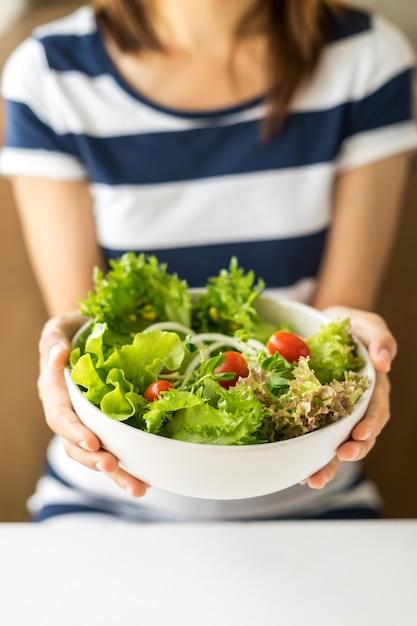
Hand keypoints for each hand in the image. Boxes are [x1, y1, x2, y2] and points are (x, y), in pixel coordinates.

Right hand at [38, 312, 149, 496]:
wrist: (93, 334)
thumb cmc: (74, 330)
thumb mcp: (60, 328)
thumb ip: (54, 340)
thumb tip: (58, 357)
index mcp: (55, 392)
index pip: (60, 417)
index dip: (74, 431)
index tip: (92, 441)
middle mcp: (71, 413)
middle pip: (77, 446)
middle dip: (95, 460)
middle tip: (114, 466)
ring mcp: (90, 423)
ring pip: (98, 454)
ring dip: (117, 473)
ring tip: (138, 487)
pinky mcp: (110, 426)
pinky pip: (117, 447)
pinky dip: (131, 464)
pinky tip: (148, 477)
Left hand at [303, 307, 395, 488]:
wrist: (321, 325)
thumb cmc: (348, 326)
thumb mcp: (366, 324)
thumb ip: (380, 339)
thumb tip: (386, 362)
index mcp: (372, 388)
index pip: (376, 410)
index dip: (371, 424)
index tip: (361, 434)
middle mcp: (357, 406)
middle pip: (360, 435)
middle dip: (353, 450)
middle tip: (341, 458)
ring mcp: (335, 413)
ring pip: (338, 444)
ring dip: (329, 464)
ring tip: (315, 479)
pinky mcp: (314, 415)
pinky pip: (314, 438)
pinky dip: (308, 456)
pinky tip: (299, 471)